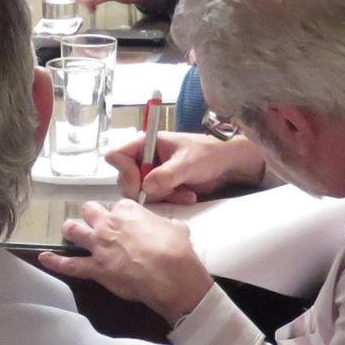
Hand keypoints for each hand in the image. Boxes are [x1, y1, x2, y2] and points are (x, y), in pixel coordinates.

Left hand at [39, 200, 214, 321]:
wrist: (170, 274)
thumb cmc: (176, 250)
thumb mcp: (177, 228)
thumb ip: (167, 224)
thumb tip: (171, 226)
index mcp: (128, 211)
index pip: (118, 205)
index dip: (120, 214)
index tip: (125, 222)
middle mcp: (109, 223)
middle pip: (90, 211)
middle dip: (91, 215)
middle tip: (96, 222)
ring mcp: (99, 245)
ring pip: (74, 230)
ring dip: (71, 230)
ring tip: (70, 231)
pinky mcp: (95, 268)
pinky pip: (69, 264)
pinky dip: (55, 262)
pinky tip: (43, 258)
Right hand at [107, 130, 266, 204]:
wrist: (228, 164)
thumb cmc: (208, 154)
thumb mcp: (187, 163)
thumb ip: (165, 175)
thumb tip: (145, 188)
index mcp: (145, 143)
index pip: (116, 156)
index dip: (124, 172)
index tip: (141, 183)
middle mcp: (144, 157)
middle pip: (125, 179)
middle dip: (145, 189)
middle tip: (165, 190)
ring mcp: (152, 173)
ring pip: (140, 192)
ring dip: (161, 196)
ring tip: (182, 191)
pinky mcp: (161, 186)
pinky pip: (154, 199)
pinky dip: (170, 200)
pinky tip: (187, 195)